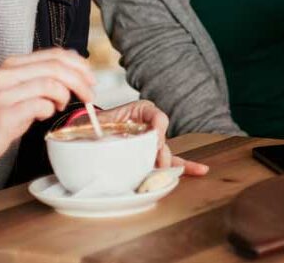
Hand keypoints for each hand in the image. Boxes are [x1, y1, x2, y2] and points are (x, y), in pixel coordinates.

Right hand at [0, 48, 94, 172]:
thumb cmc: (1, 116)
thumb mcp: (23, 89)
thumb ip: (45, 77)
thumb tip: (77, 70)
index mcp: (14, 64)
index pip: (56, 54)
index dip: (79, 64)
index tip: (91, 77)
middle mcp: (8, 74)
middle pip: (57, 67)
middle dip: (80, 80)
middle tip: (88, 94)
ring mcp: (4, 93)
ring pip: (51, 83)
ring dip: (64, 96)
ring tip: (60, 105)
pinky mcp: (4, 113)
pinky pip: (40, 105)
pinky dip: (50, 109)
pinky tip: (44, 115)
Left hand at [70, 100, 207, 176]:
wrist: (88, 136)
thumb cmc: (91, 126)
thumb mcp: (92, 123)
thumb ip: (92, 126)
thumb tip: (84, 131)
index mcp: (138, 111)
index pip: (154, 114)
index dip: (157, 126)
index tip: (154, 138)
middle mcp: (148, 126)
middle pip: (160, 137)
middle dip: (161, 150)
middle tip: (157, 162)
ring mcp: (150, 143)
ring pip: (166, 151)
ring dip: (171, 163)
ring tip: (185, 171)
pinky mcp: (150, 157)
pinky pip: (168, 161)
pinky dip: (182, 167)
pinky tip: (199, 171)